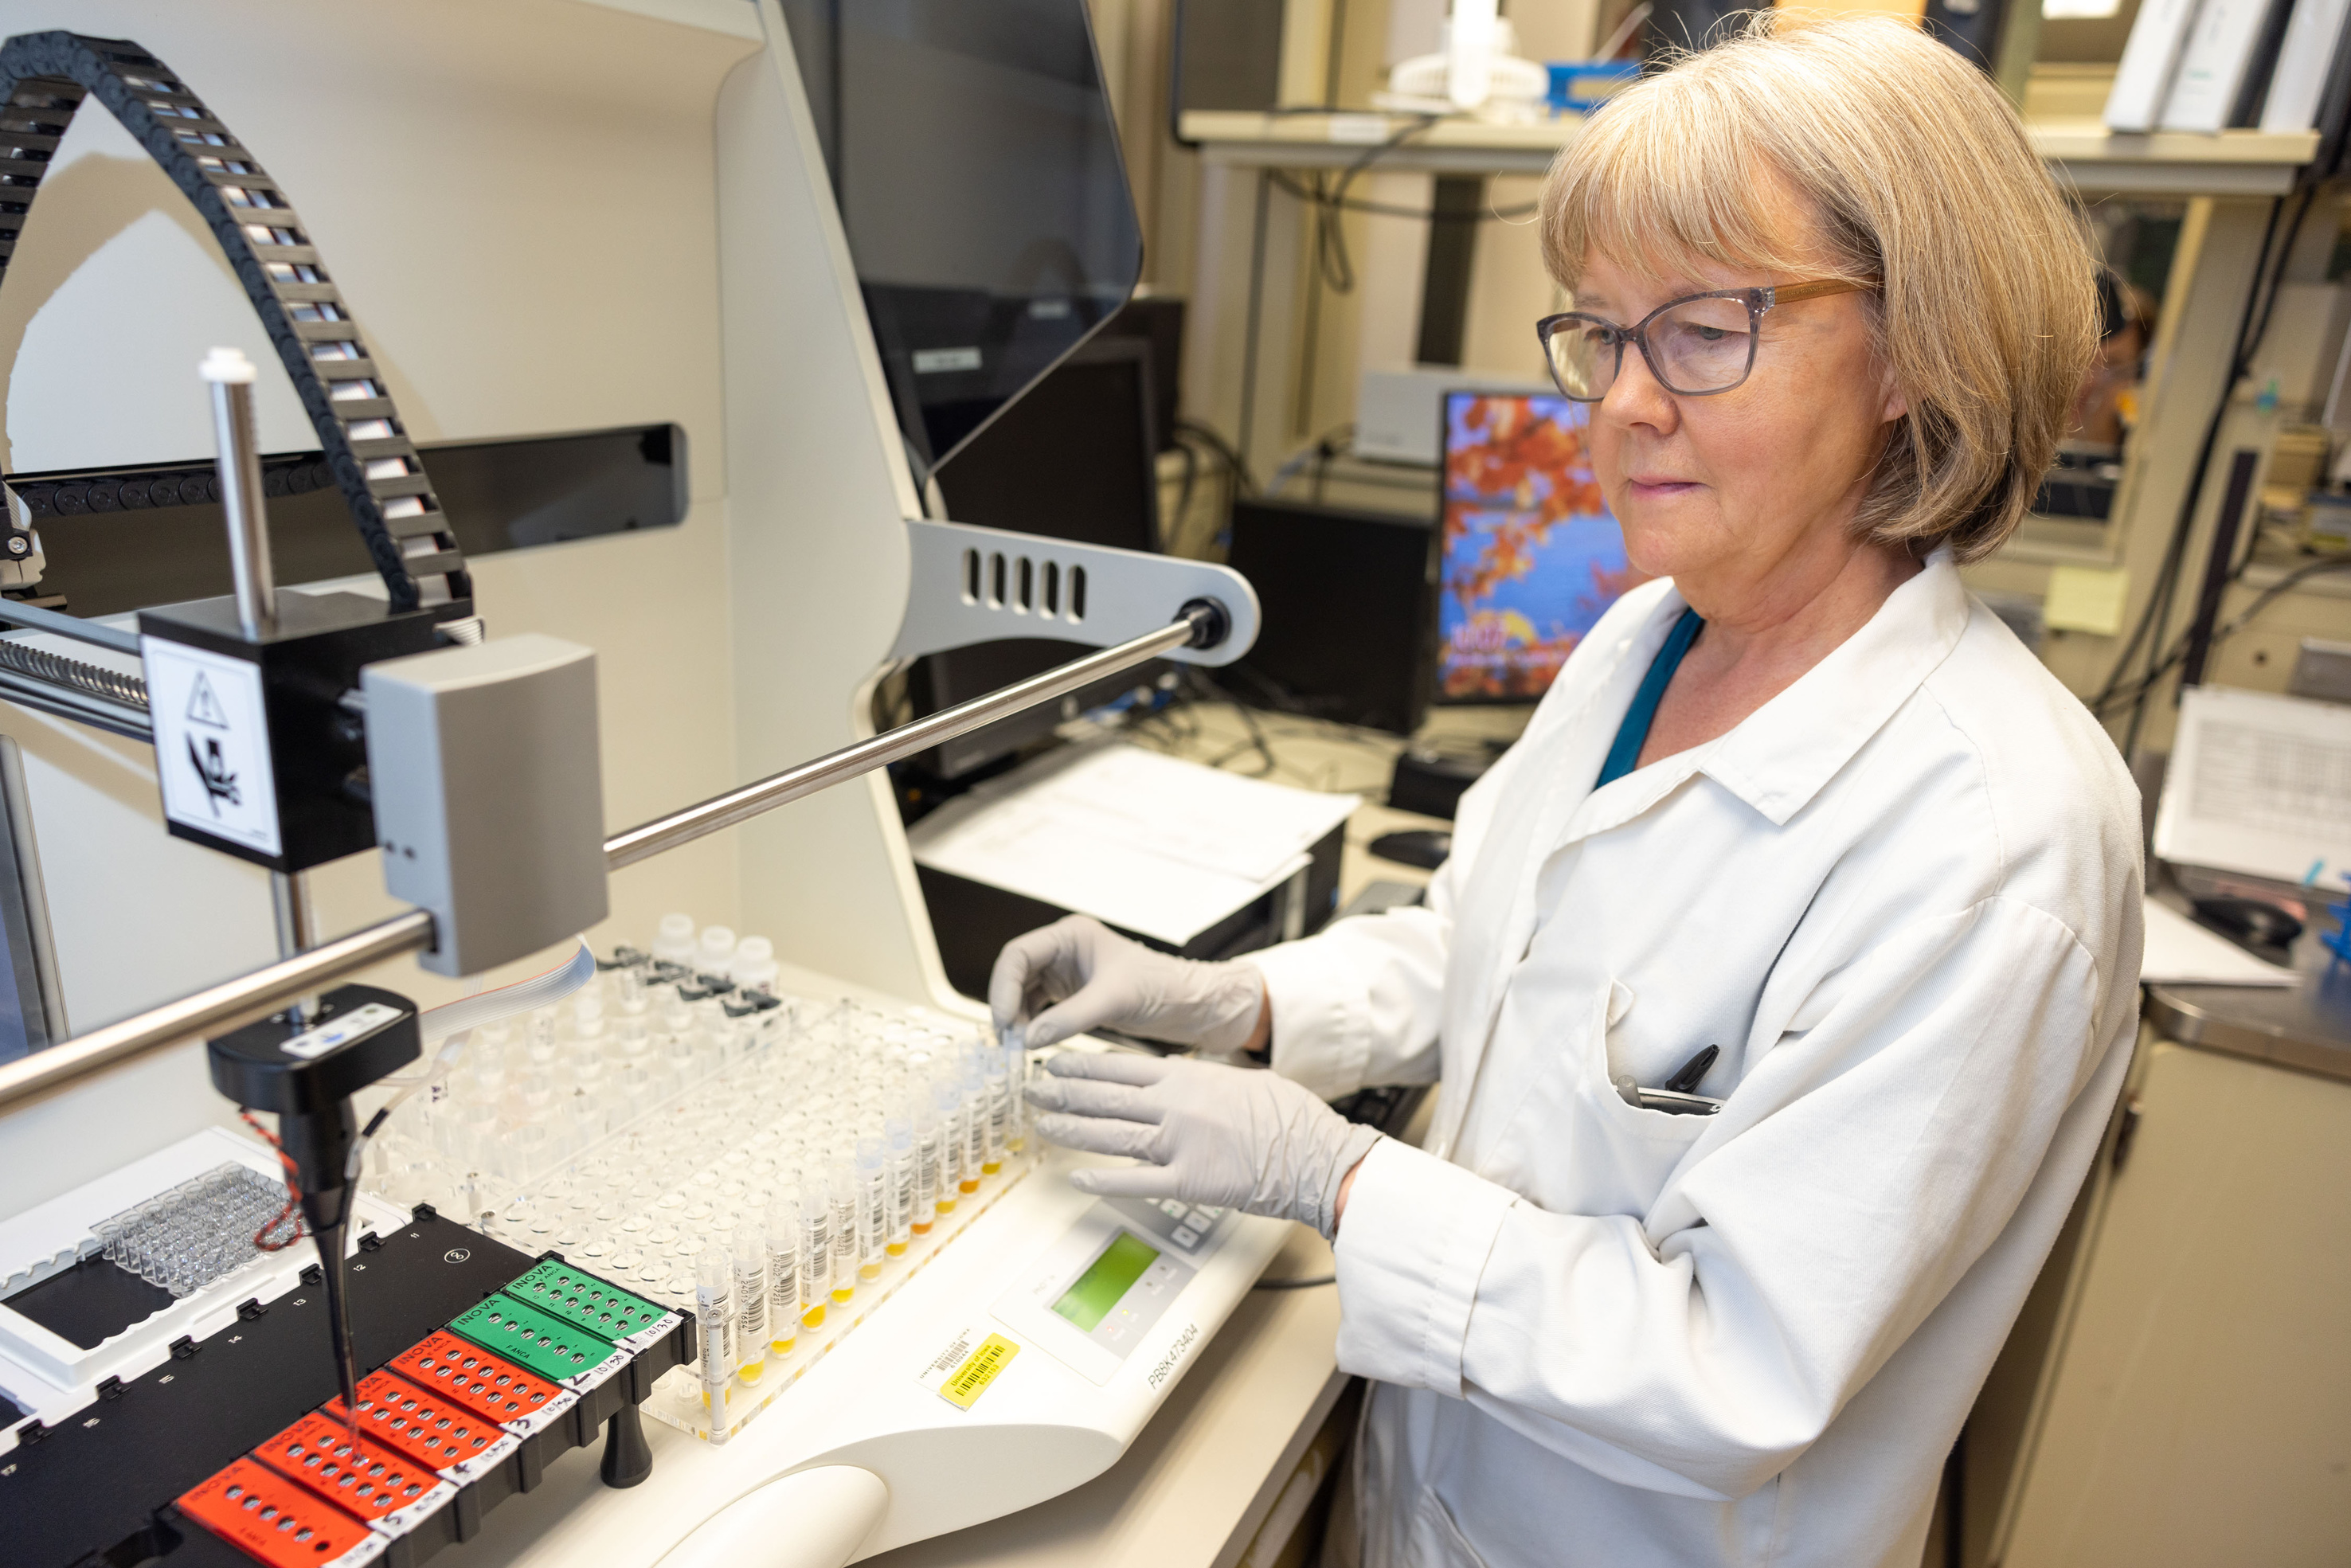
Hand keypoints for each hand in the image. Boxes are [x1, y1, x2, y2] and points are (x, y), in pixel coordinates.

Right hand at [989, 915, 1267, 1052]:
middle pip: (1016, 974)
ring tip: (1017, 1049)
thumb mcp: (1116, 1000)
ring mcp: (1068, 973)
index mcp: (1072, 935)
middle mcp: (1065, 950)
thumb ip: (1070, 1018)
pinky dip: (1034, 1027)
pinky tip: (1033, 1046)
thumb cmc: (1163, 987)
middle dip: (1007, 1005)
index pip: (1018, 955)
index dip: (1003, 987)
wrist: (1194, 1005)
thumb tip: (1026, 1041)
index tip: (1003, 1021)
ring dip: (1018, 1019)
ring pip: (1025, 994)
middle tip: (1005, 1041)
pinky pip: (1041, 1009)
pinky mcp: (1075, 996)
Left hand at [1026, 1052, 1381, 1238]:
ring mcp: (1178, 1144)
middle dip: (1064, 1094)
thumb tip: (1182, 1076)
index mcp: (1187, 1078)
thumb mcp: (1242, 1079)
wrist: (1315, 1155)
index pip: (1121, 1068)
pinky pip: (1135, 1182)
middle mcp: (1175, 1106)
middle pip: (1105, 1098)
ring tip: (1042, 1125)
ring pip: (1110, 1135)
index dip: (1083, 1066)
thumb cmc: (1289, 1117)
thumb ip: (1203, 1079)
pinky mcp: (1187, 1182)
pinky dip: (1103, 1181)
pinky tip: (1075, 1178)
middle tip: (1033, 1090)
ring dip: (1071, 1130)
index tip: (1058, 1063)